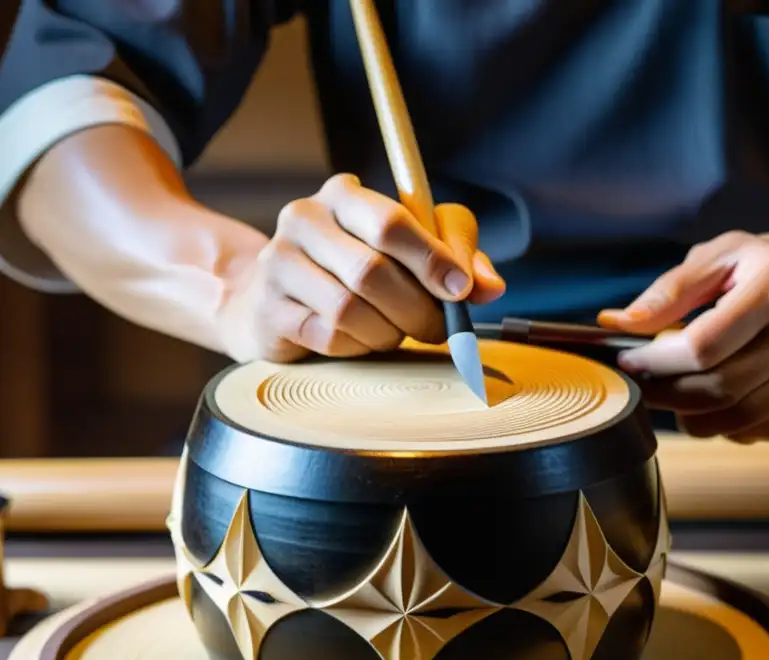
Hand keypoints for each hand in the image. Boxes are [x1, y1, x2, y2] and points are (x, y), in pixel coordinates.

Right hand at [217, 173, 505, 361]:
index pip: (392, 222)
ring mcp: (280, 262)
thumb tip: (490, 287)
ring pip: (349, 309)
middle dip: (416, 309)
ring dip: (388, 331)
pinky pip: (329, 335)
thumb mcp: (416, 251)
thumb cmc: (362, 268)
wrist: (280, 299)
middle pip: (372, 271)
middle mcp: (305, 218)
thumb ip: (458, 258)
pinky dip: (358, 346)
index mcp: (345, 194)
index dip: (432, 259)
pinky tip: (363, 340)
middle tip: (438, 329)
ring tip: (397, 332)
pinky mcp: (268, 307)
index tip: (461, 291)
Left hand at [598, 231, 768, 442]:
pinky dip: (732, 427)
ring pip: (738, 421)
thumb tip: (618, 324)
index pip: (704, 345)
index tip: (628, 361)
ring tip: (680, 396)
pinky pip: (764, 432)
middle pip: (718, 390)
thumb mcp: (720, 256)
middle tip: (646, 387)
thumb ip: (669, 291)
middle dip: (667, 395)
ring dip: (694, 418)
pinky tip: (727, 401)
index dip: (656, 362)